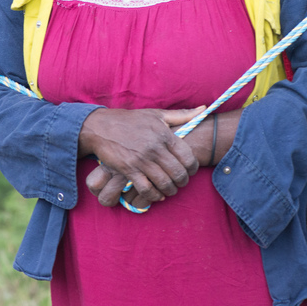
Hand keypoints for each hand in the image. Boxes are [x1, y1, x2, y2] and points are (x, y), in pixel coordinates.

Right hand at [79, 106, 203, 206]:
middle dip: (183, 181)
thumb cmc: (132, 120)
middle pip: (178, 173)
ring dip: (170, 190)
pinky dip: (154, 195)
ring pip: (164, 183)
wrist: (102, 126)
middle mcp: (155, 148)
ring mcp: (141, 160)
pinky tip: (157, 195)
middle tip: (181, 182)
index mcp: (164, 134)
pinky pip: (146, 189)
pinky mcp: (129, 170)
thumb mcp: (157, 114)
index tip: (191, 170)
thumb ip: (182, 114)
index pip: (187, 156)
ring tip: (170, 190)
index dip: (193, 168)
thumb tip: (204, 110)